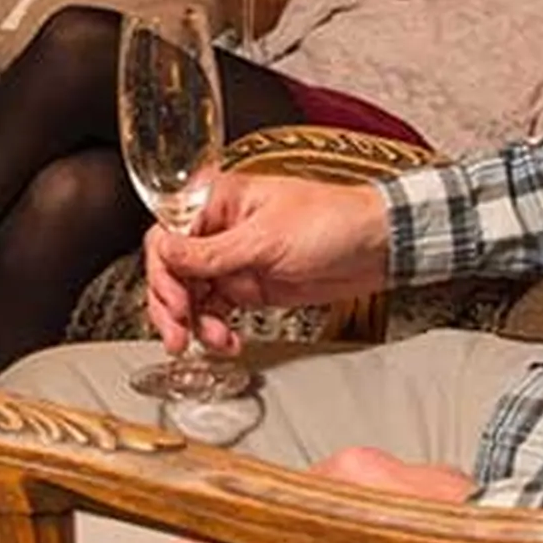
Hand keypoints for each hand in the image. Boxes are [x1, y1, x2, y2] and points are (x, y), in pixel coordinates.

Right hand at [143, 168, 389, 356]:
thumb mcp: (266, 239)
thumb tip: (166, 254)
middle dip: (172, 306)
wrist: (379, 247)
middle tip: (177, 334)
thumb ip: (212, 253)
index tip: (175, 301)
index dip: (163, 272)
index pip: (166, 235)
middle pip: (172, 269)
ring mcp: (233, 260)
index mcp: (217, 201)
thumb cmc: (334, 221)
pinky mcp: (249, 286)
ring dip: (195, 323)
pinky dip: (216, 329)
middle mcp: (219, 229)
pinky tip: (227, 340)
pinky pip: (216, 310)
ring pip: (191, 295)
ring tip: (212, 341)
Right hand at [171, 445, 468, 542]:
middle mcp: (392, 464)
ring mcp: (434, 480)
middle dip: (339, 538)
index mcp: (353, 469)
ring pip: (385, 509)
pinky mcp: (469, 501)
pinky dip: (419, 542)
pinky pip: (426, 517)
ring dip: (381, 542)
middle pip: (340, 500)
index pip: (298, 495)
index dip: (293, 533)